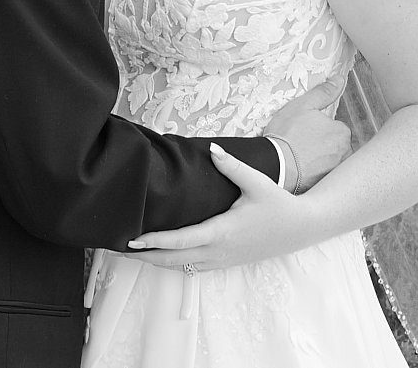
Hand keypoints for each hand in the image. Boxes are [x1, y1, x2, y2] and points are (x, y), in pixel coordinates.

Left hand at [126, 145, 324, 269]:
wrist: (300, 229)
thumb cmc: (278, 205)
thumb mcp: (256, 183)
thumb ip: (232, 167)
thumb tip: (212, 150)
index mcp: (222, 232)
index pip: (180, 240)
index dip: (153, 241)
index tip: (131, 239)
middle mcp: (218, 251)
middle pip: (172, 260)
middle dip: (144, 256)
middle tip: (118, 248)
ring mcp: (221, 260)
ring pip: (180, 267)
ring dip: (156, 262)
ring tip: (132, 253)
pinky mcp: (225, 263)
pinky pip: (192, 268)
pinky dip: (172, 264)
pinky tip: (161, 257)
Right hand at [263, 72, 350, 190]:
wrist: (274, 166)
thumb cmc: (286, 136)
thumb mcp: (302, 106)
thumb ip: (323, 92)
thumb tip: (339, 79)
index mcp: (342, 133)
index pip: (335, 129)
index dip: (318, 129)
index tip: (304, 131)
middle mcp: (344, 154)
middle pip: (334, 147)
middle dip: (320, 147)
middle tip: (299, 146)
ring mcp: (334, 172)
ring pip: (328, 163)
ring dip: (317, 162)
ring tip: (297, 160)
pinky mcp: (324, 187)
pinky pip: (320, 178)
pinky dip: (312, 177)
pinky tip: (298, 174)